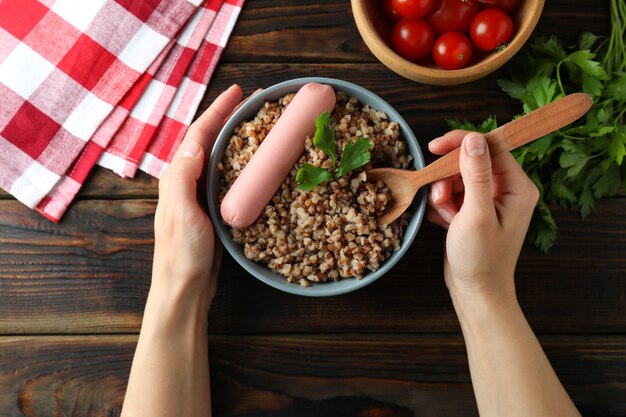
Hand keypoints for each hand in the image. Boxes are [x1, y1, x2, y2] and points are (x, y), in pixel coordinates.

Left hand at [151, 84, 242, 310]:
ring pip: (222, 158)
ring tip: (260, 126)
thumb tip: (195, 142)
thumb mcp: (180, 212)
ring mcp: (201, 196)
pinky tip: (258, 165)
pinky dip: (244, 164)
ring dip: (238, 138)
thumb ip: (184, 176)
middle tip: (255, 103)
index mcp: (178, 177)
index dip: (218, 110)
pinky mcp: (214, 211)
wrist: (185, 289)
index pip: (199, 134)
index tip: (239, 92)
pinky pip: (230, 178)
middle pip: (211, 140)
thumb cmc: (181, 253)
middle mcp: (188, 182)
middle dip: (230, 118)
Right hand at [426, 130, 538, 304]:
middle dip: (449, 177)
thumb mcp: (476, 215)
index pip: (490, 148)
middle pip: (470, 161)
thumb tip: (473, 139)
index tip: (434, 147)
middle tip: (440, 199)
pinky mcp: (474, 209)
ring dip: (443, 193)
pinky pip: (452, 192)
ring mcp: (490, 200)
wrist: (476, 291)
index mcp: (518, 187)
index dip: (462, 143)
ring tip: (445, 216)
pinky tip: (444, 222)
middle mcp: (507, 189)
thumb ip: (476, 175)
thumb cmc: (481, 259)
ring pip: (457, 177)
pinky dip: (443, 204)